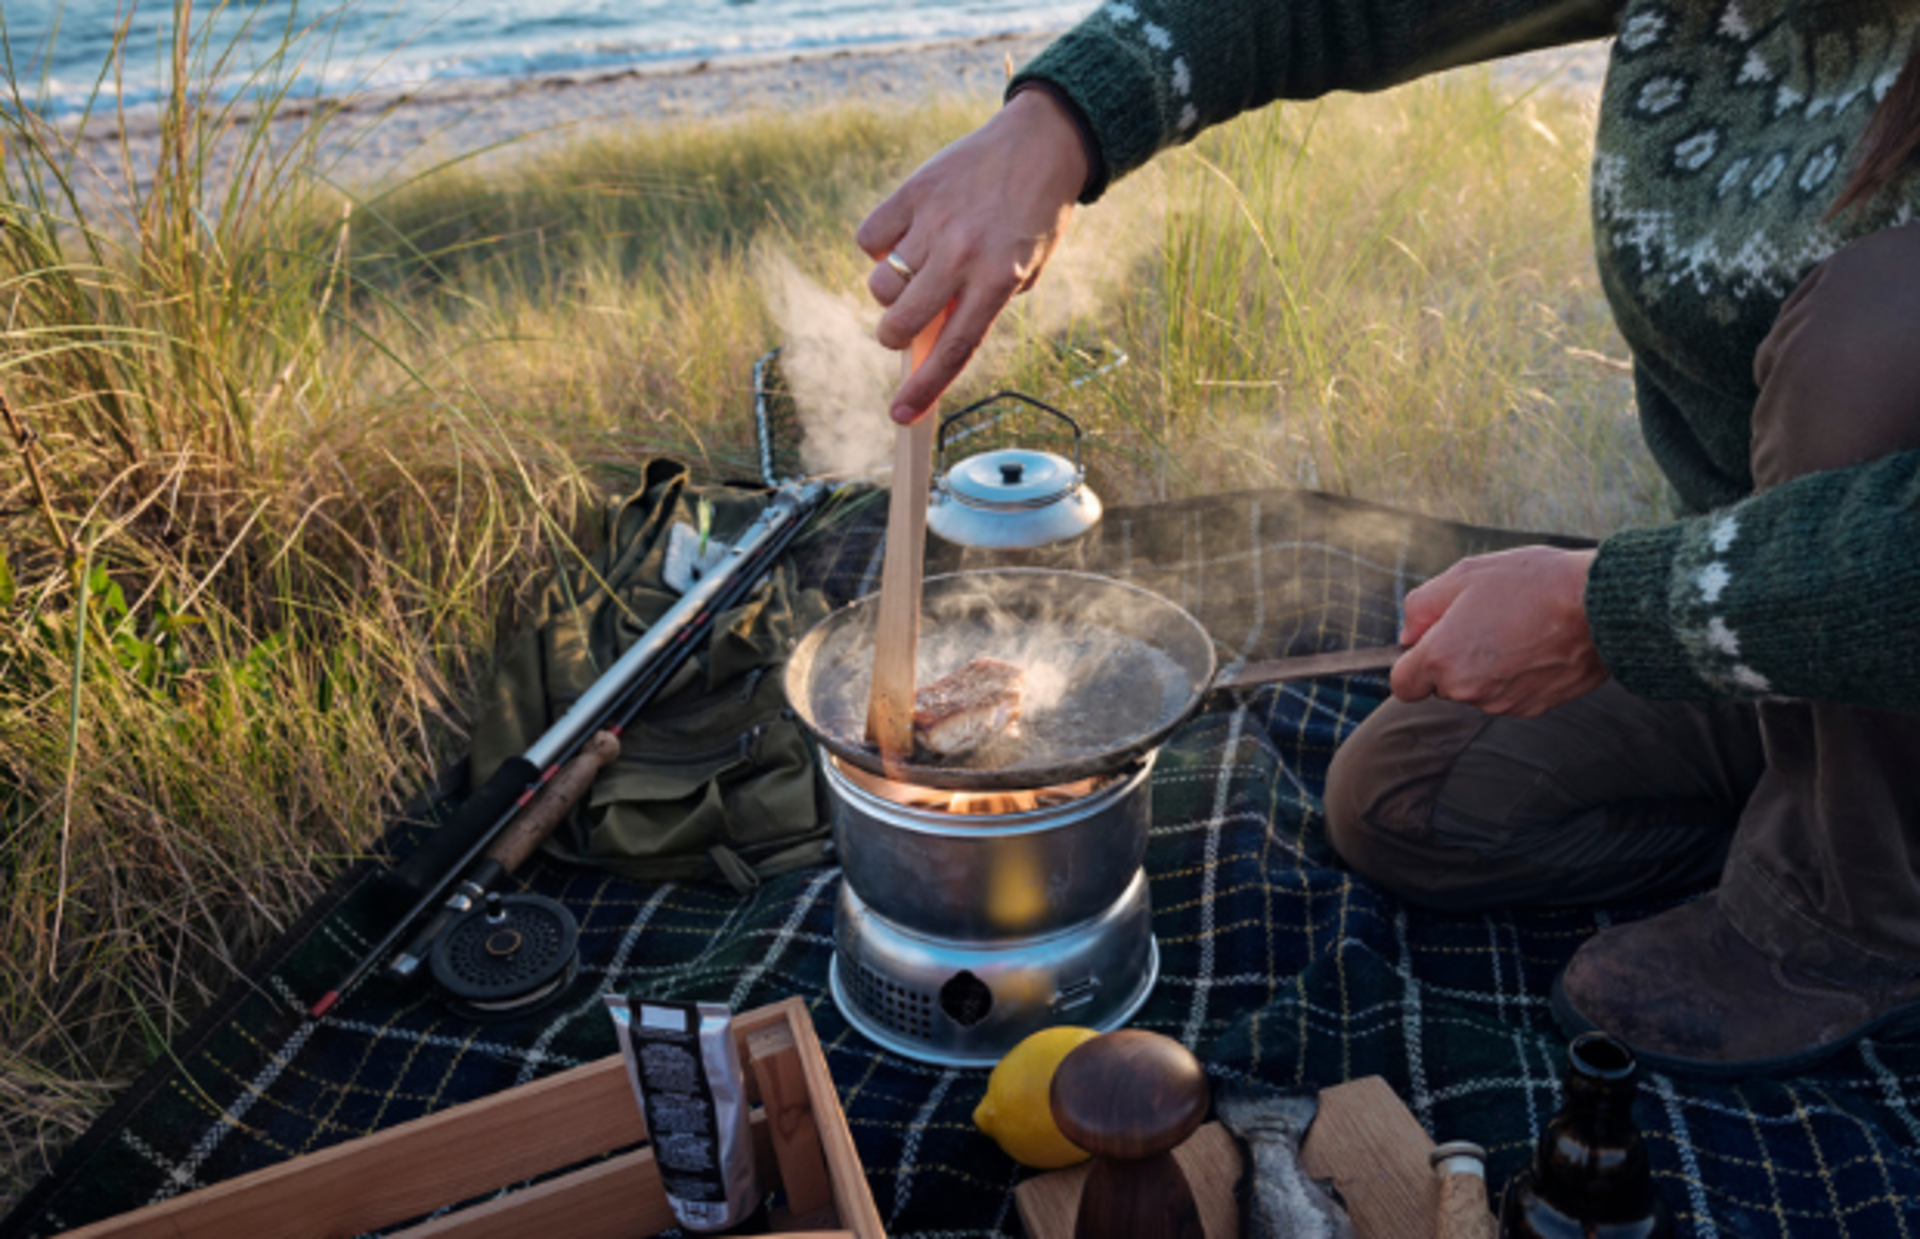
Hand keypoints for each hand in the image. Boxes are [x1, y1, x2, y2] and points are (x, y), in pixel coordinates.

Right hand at [856, 86, 1088, 423]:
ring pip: (880, 285)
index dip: (923, 390)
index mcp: (999, 281)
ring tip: (913, 272)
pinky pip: (871, 238)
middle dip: (894, 337)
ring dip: (889, 292)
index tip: (900, 416)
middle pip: (900, 323)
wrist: (1043, 141)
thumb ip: (981, 303)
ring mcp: (935, 222)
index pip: (953, 350)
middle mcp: (964, 255)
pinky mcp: (913, 191)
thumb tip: (930, 334)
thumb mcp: (1025, 268)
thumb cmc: (1035, 215)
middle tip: (903, 327)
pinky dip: (879, 245)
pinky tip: (904, 236)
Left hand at [1390, 546, 1605, 716]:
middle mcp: (1469, 690)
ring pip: (1478, 689)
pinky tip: (1537, 644)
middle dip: (1454, 658)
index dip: (1414, 661)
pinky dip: (1516, 675)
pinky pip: (1510, 693)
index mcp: (1442, 659)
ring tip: (1517, 627)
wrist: (1600, 606)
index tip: (1435, 639)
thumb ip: (1421, 607)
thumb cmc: (1532, 583)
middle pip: (1443, 685)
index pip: (1403, 684)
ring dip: (1487, 666)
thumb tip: (1408, 635)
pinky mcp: (1534, 708)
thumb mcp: (1464, 576)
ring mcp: (1503, 703)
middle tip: (1485, 619)